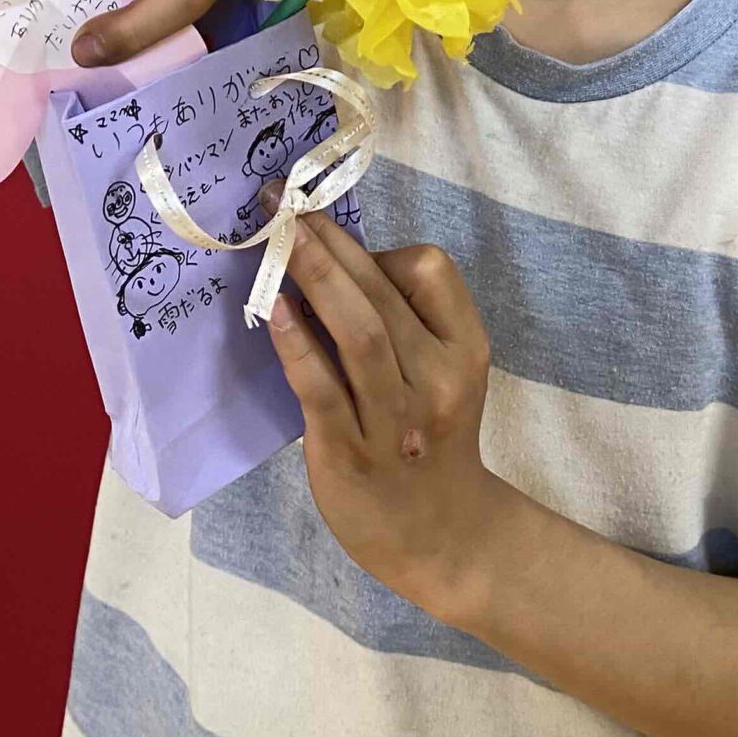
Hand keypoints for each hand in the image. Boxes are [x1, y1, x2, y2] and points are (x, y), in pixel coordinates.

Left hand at [266, 205, 507, 619]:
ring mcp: (394, 420)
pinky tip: (272, 308)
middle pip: (383, 292)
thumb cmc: (430, 438)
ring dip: (313, 276)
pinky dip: (296, 342)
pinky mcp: (349, 452)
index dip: (381, 250)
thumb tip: (330, 257)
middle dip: (329, 240)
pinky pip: (320, 387)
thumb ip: (402, 321)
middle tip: (281, 200)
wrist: (439, 535)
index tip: (341, 247)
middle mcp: (436, 380)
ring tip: (277, 237)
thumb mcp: (443, 372)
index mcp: (465, 349)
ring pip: (358, 331)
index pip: (430, 270)